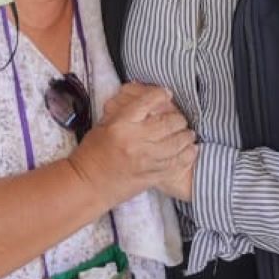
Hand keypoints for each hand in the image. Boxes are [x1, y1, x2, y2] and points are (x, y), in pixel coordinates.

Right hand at [70, 84, 196, 206]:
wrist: (88, 184)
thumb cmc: (92, 154)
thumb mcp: (103, 125)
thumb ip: (123, 112)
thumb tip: (144, 99)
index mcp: (120, 125)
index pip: (147, 103)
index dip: (160, 95)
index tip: (167, 94)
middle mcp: (135, 141)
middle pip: (167, 123)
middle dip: (178, 119)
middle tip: (180, 119)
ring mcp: (145, 161)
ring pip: (176, 144)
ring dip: (186, 137)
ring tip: (188, 134)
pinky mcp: (151, 176)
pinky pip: (175, 164)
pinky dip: (186, 156)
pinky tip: (190, 151)